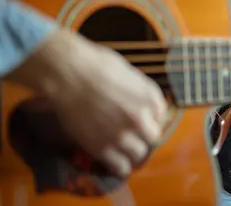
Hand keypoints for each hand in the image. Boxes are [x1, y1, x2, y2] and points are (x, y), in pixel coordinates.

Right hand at [7, 29, 166, 175]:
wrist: (68, 74)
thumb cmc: (94, 64)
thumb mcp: (127, 72)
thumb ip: (136, 89)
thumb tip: (135, 96)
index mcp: (149, 97)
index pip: (161, 115)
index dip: (150, 117)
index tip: (141, 118)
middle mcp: (141, 118)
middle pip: (153, 137)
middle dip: (143, 135)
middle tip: (132, 133)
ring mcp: (123, 135)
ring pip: (139, 154)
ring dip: (132, 151)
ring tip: (122, 148)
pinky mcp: (103, 148)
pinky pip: (121, 167)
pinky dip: (120, 166)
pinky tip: (114, 160)